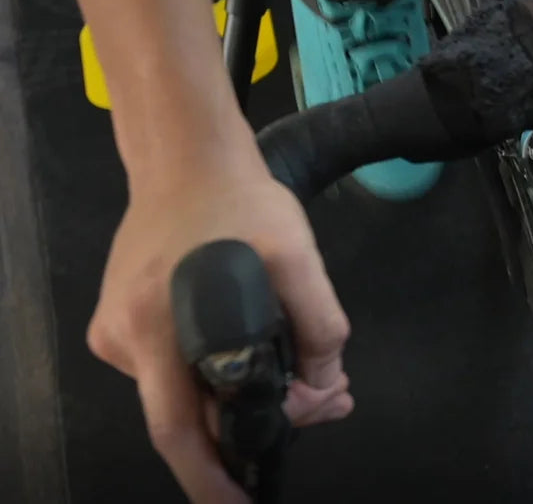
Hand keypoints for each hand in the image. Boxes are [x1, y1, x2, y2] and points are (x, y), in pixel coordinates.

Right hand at [87, 161, 352, 503]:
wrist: (187, 159)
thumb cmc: (241, 204)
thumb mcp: (300, 258)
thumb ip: (320, 327)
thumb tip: (323, 389)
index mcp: (154, 330)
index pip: (177, 429)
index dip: (210, 475)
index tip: (242, 501)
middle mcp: (123, 340)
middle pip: (181, 420)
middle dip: (241, 441)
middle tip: (312, 416)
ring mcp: (115, 331)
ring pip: (181, 390)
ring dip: (239, 397)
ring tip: (310, 383)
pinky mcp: (118, 319)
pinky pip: (171, 365)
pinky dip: (217, 371)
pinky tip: (263, 354)